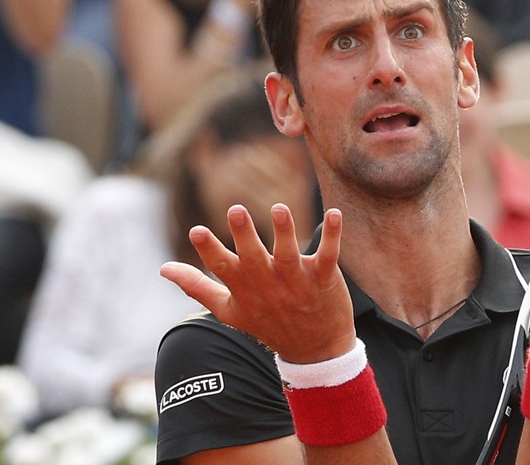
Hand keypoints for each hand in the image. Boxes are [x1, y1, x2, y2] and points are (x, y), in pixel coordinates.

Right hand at [160, 205, 356, 363]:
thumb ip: (198, 287)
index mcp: (245, 290)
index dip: (209, 250)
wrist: (316, 352)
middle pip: (255, 260)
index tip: (196, 230)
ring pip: (290, 255)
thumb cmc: (269, 323)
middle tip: (235, 210)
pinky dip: (332, 235)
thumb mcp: (230, 311)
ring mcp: (298, 283)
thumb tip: (163, 268)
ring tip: (279, 209)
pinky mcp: (325, 279)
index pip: (223, 269)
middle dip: (245, 236)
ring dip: (285, 232)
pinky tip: (334, 213)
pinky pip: (328, 255)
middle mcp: (269, 285)